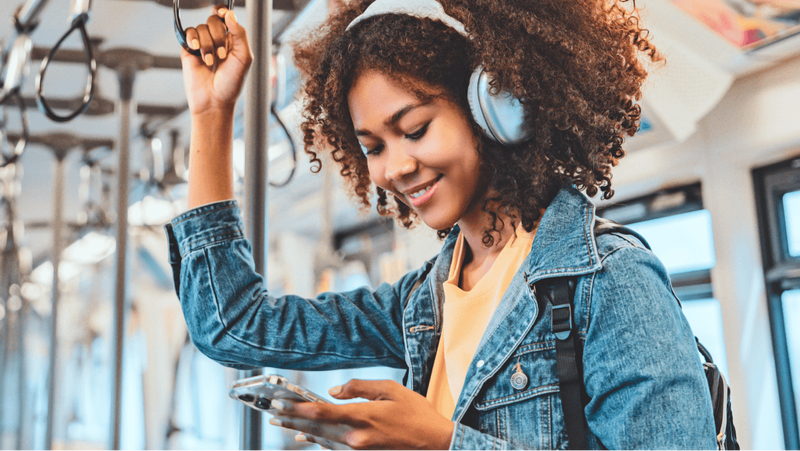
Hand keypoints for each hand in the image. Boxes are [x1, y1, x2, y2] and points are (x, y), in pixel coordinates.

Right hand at [181, 5, 252, 115]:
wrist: (214, 100)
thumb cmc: (232, 83)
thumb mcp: (244, 57)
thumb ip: (240, 33)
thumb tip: (230, 14)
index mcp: (233, 40)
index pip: (227, 16)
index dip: (223, 11)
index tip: (222, 13)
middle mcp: (217, 40)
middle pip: (214, 20)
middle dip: (218, 36)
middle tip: (221, 55)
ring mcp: (203, 44)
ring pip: (201, 28)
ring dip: (207, 45)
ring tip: (210, 62)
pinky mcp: (189, 50)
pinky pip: (189, 33)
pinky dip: (193, 39)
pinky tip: (197, 51)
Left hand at [269, 379, 454, 450]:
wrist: (435, 443)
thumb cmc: (416, 413)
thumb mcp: (390, 390)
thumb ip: (359, 388)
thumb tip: (334, 391)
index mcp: (364, 417)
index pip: (322, 412)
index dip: (298, 408)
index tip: (281, 402)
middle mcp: (357, 438)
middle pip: (317, 429)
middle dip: (292, 421)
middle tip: (272, 414)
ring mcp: (359, 450)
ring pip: (323, 441)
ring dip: (302, 431)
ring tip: (283, 424)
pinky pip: (335, 448)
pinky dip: (319, 441)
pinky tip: (308, 437)